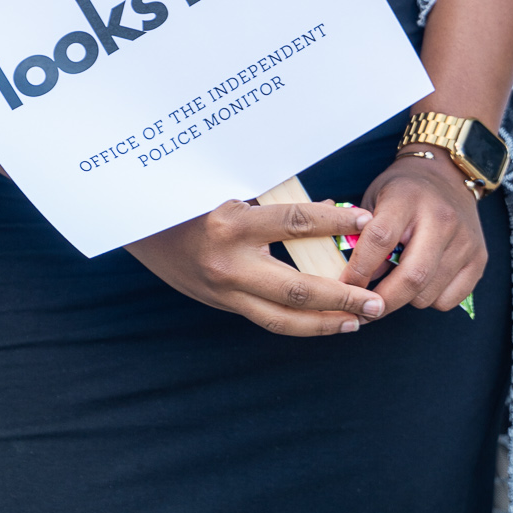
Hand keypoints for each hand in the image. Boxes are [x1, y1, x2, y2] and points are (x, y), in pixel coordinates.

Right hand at [126, 197, 387, 336]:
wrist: (136, 225)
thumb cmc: (187, 197)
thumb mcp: (227, 190)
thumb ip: (274, 202)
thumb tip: (329, 209)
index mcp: (231, 224)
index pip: (294, 223)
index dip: (333, 222)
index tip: (365, 220)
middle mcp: (228, 264)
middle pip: (297, 289)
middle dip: (342, 298)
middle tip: (376, 302)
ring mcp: (222, 292)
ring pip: (283, 318)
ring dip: (324, 322)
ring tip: (357, 321)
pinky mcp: (220, 304)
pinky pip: (266, 318)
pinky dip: (298, 322)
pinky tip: (323, 320)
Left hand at [343, 152, 486, 313]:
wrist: (447, 175)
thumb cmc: (403, 191)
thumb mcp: (374, 200)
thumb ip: (363, 237)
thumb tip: (356, 284)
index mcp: (407, 199)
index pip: (380, 240)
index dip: (358, 270)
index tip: (344, 287)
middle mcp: (441, 219)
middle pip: (411, 277)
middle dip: (383, 301)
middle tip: (365, 309)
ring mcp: (465, 240)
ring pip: (428, 295)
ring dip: (405, 299)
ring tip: (397, 282)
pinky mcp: (479, 258)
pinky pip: (448, 300)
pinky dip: (430, 300)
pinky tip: (422, 282)